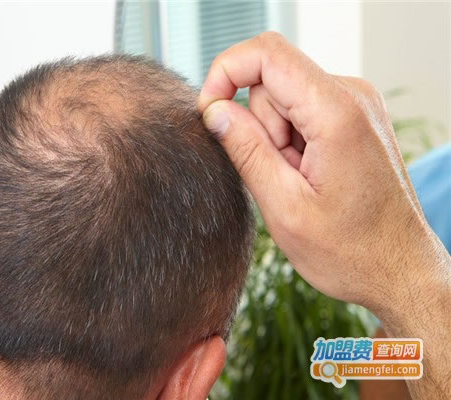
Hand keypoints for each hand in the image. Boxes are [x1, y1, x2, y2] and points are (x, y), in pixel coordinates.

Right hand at [199, 32, 450, 398]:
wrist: (398, 268)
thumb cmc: (349, 251)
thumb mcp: (284, 207)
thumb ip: (245, 151)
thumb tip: (213, 110)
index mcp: (337, 114)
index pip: (266, 54)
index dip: (225, 73)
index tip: (209, 113)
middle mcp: (353, 96)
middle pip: (272, 79)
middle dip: (257, 124)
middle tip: (278, 174)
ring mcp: (356, 104)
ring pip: (283, 97)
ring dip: (275, 138)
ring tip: (297, 181)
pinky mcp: (352, 116)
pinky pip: (300, 110)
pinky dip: (290, 140)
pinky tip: (307, 175)